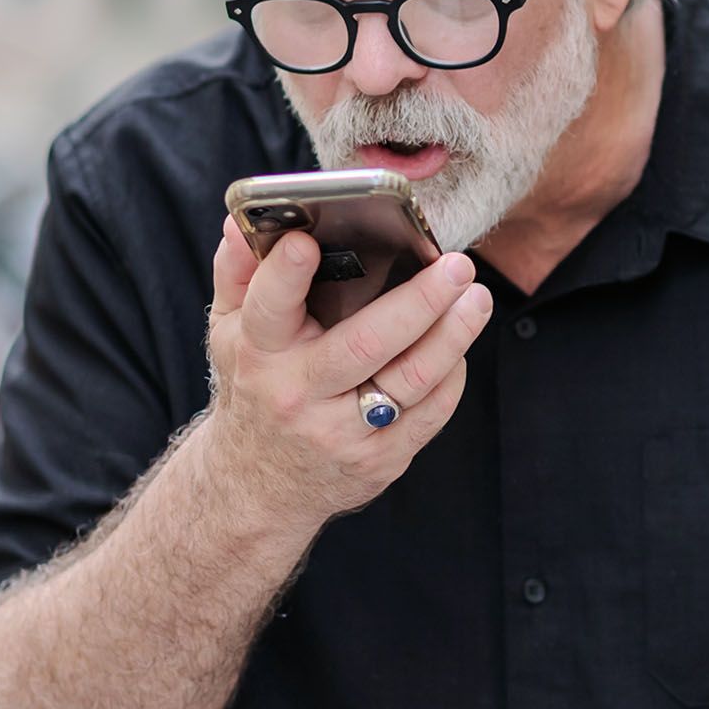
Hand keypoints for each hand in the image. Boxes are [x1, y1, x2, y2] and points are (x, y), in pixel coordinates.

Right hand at [198, 215, 492, 522]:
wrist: (260, 486)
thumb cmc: (256, 388)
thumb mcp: (232, 333)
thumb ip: (239, 273)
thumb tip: (238, 222)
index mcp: (259, 354)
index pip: (269, 309)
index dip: (286, 275)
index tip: (308, 240)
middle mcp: (299, 394)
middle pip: (365, 344)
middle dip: (419, 301)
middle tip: (457, 267)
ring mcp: (342, 432)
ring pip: (411, 379)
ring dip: (454, 334)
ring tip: (476, 298)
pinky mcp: (380, 459)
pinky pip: (430, 411)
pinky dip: (451, 373)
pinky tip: (458, 342)